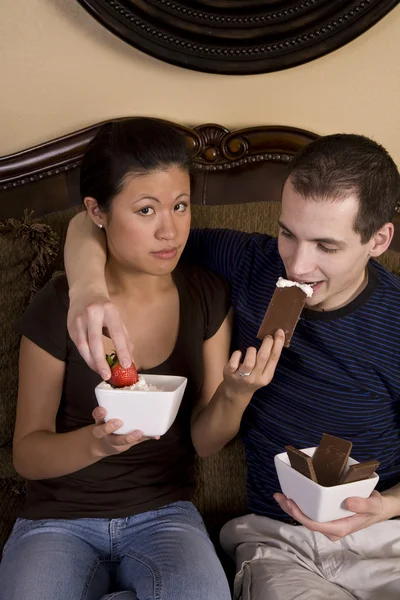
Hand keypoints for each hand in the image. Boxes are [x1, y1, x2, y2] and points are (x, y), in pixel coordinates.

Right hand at [67, 289, 132, 378]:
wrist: (85, 292)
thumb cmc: (105, 308)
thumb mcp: (118, 318)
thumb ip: (124, 338)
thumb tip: (131, 359)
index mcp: (109, 310)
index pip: (116, 333)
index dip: (122, 350)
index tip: (127, 364)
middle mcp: (92, 314)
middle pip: (95, 342)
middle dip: (101, 361)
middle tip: (107, 375)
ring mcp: (78, 320)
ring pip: (83, 346)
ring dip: (92, 362)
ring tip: (101, 372)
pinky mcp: (70, 327)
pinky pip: (78, 346)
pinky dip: (86, 357)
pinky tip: (93, 364)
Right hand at [91, 406, 158, 456]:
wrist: (104, 445)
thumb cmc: (109, 424)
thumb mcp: (108, 415)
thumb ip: (117, 406)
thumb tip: (135, 393)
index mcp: (100, 421)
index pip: (96, 415)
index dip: (99, 413)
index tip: (103, 409)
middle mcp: (104, 432)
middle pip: (101, 431)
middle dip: (109, 427)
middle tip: (118, 422)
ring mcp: (112, 440)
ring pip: (118, 441)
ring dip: (128, 437)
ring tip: (139, 433)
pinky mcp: (123, 446)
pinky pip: (134, 443)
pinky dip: (145, 438)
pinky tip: (155, 436)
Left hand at [223, 330, 284, 398]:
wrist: (236, 392)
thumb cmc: (252, 377)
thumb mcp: (264, 373)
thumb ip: (269, 360)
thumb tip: (276, 338)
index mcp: (266, 377)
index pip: (274, 358)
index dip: (278, 344)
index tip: (280, 332)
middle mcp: (255, 378)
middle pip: (263, 358)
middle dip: (267, 343)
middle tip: (268, 336)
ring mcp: (242, 377)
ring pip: (249, 361)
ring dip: (251, 350)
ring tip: (251, 349)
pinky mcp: (230, 374)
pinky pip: (234, 362)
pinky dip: (237, 354)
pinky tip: (239, 354)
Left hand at [274, 490, 393, 540]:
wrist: (376, 508)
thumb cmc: (374, 507)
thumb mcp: (373, 505)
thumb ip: (363, 505)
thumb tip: (347, 502)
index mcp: (340, 528)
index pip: (315, 524)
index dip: (300, 515)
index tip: (291, 503)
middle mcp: (331, 528)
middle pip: (306, 521)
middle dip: (292, 510)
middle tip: (281, 496)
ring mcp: (327, 523)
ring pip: (305, 517)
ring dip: (292, 508)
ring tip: (280, 495)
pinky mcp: (325, 516)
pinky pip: (310, 512)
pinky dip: (299, 504)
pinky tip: (291, 495)